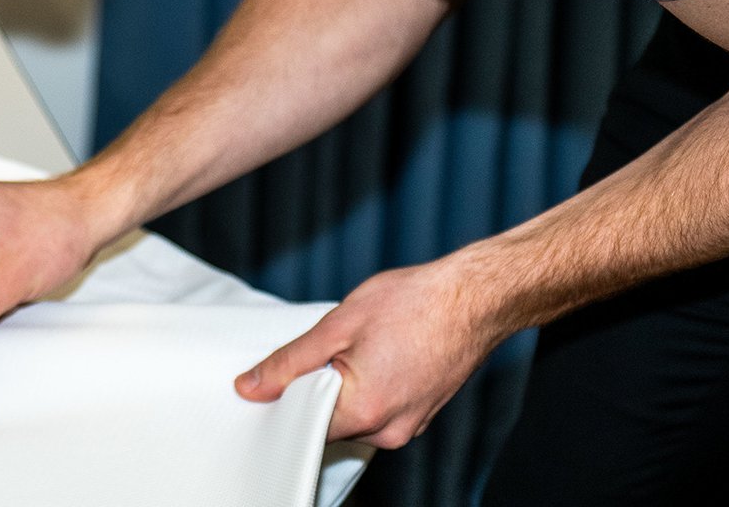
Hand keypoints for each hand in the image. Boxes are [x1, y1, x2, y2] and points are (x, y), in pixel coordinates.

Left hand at [235, 257, 505, 447]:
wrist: (476, 297)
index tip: (278, 373)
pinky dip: (369, 385)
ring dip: (344, 385)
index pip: (302, 425)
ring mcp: (409, 425)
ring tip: (359, 344)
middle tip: (326, 346)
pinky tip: (378, 352)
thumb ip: (290, 362)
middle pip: (328, 422)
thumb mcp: (338, 325)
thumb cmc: (416, 304)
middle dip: (317, 387)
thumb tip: (252, 387)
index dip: (284, 397)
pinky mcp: (420, 414)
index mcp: (364, 413)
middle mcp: (388, 431)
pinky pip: (379, 409)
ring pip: (354, 414)